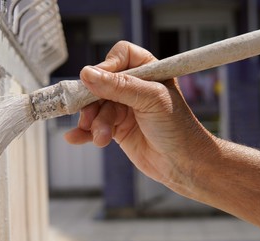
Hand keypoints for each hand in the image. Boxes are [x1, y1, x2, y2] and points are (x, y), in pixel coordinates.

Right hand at [65, 41, 215, 195]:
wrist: (183, 164)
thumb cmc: (178, 129)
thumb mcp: (151, 101)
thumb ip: (120, 87)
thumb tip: (88, 74)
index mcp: (149, 71)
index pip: (120, 56)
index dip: (106, 67)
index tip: (96, 83)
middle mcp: (135, 86)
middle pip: (101, 83)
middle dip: (94, 102)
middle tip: (88, 117)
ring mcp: (125, 107)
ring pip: (96, 107)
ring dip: (94, 123)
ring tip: (101, 138)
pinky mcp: (117, 128)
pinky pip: (95, 125)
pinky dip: (85, 132)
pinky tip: (76, 138)